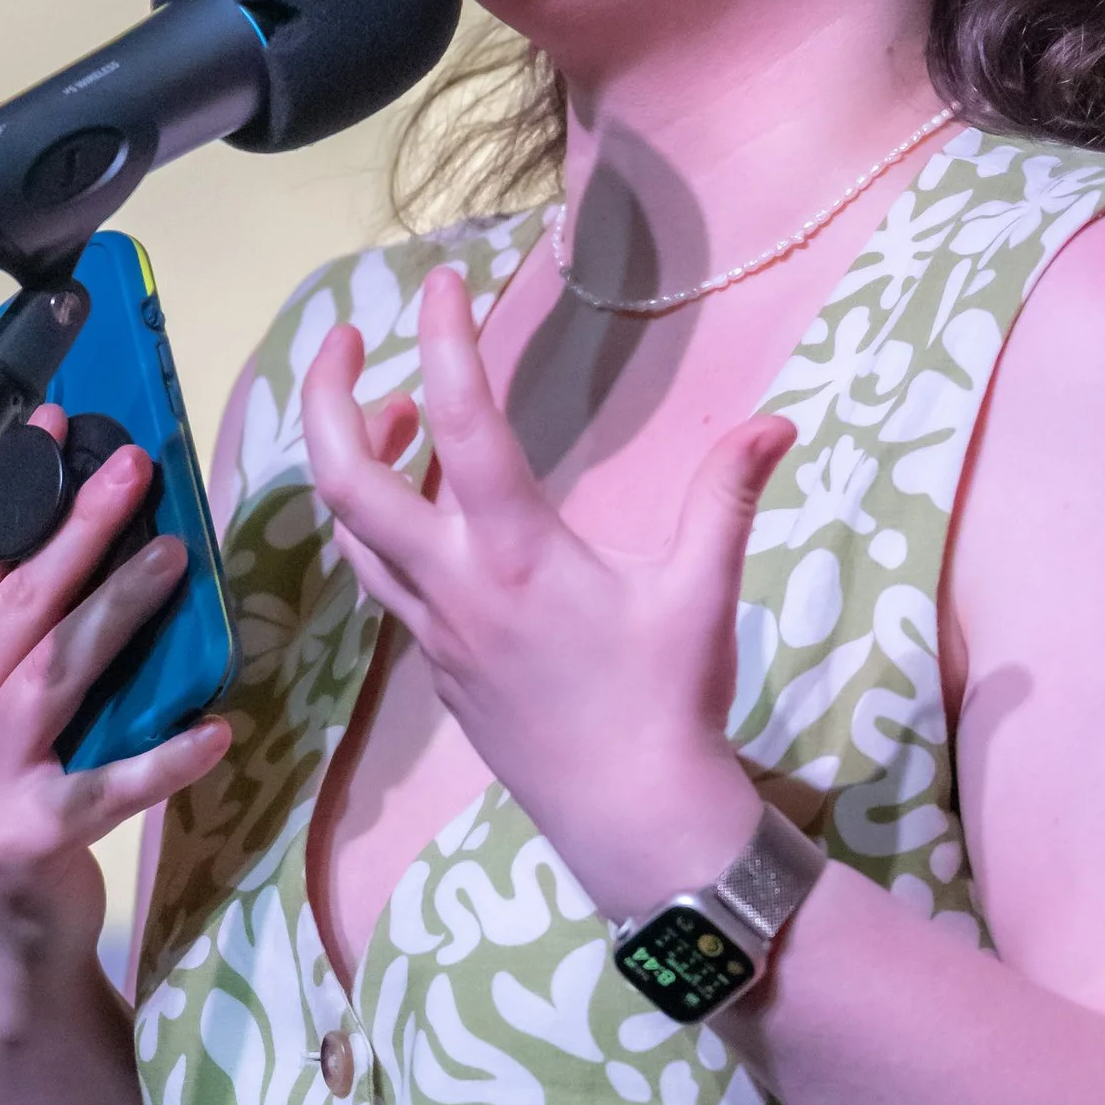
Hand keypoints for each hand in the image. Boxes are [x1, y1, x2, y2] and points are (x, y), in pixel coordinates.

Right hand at [0, 412, 231, 1030]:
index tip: (58, 424)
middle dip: (78, 528)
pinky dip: (164, 758)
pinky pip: (108, 786)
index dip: (14, 492)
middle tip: (135, 468)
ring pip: (57, 672)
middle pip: (18, 605)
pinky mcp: (28, 833)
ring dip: (120, 610)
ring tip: (178, 560)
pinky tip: (216, 730)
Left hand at [298, 266, 792, 917]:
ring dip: (351, 460)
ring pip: (351, 532)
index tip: (439, 284)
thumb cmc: (668, 703)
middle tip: (349, 338)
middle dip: (327, 397)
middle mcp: (453, 584)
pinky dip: (378, 523)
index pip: (461, 423)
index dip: (443, 342)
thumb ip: (727, 495)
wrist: (630, 820)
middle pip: (344, 479)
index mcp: (515, 553)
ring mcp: (433, 629)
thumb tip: (777, 419)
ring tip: (393, 413)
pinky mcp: (436, 665)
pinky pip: (380, 578)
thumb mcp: (703, 591)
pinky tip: (420, 508)